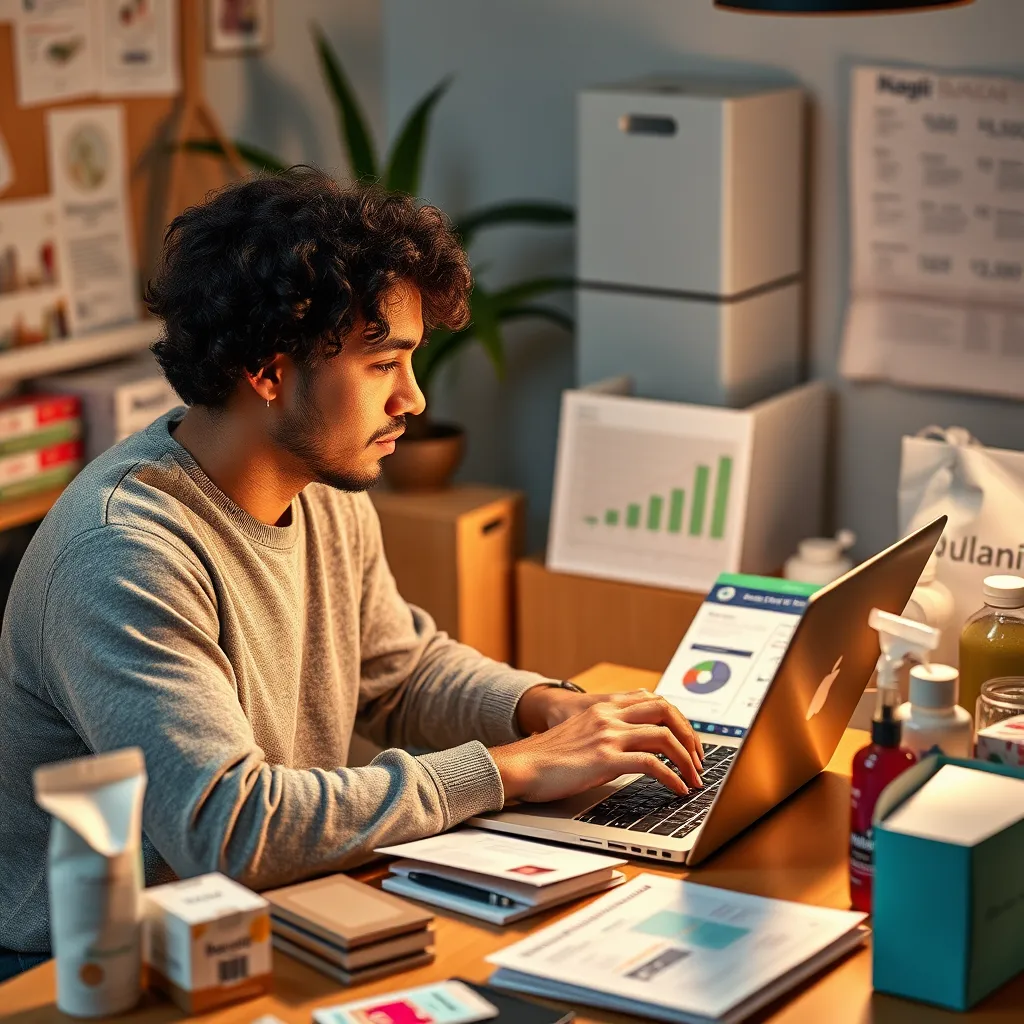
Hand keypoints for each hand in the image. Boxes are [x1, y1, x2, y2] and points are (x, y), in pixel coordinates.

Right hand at [492, 692, 703, 803]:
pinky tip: (677, 789)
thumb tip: (632, 749)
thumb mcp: (581, 733)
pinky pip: (652, 764)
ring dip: (687, 759)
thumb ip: (605, 732)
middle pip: (666, 712)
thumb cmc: (547, 756)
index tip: (689, 741)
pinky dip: (672, 777)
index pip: (655, 701)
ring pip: (664, 736)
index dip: (679, 719)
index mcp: (604, 707)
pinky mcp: (605, 759)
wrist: (521, 765)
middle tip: (699, 759)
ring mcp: (608, 736)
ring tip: (694, 778)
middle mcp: (609, 716)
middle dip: (690, 736)